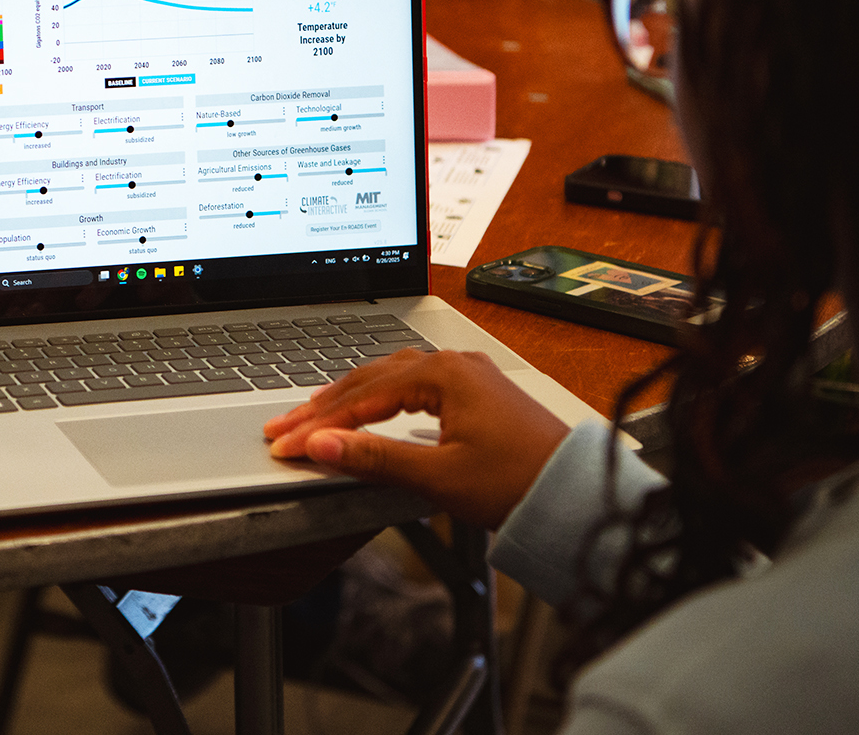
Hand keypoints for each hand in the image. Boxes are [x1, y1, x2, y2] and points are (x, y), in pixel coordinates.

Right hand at [263, 349, 568, 528]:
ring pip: (389, 379)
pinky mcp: (475, 394)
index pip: (361, 397)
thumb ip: (375, 458)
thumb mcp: (438, 476)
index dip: (319, 424)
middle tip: (283, 428)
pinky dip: (377, 399)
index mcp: (443, 374)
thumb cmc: (517, 481)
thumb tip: (322, 445)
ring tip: (312, 416)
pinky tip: (366, 410)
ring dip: (348, 399)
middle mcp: (452, 365)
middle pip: (370, 380)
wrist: (575, 493)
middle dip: (323, 406)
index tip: (286, 445)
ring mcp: (466, 376)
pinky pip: (411, 385)